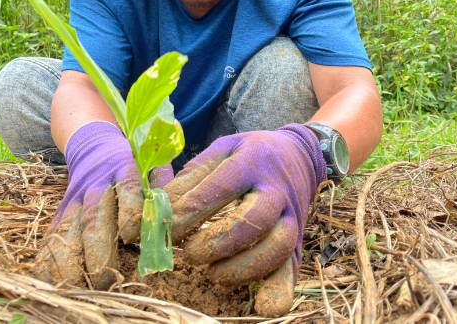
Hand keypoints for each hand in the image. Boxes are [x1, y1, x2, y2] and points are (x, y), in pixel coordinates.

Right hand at [33, 121, 172, 288]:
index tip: (132, 237)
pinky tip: (49, 283)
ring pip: (69, 228)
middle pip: (95, 216)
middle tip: (103, 280)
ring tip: (74, 289)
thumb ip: (162, 189)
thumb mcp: (152, 167)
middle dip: (97, 250)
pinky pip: (53, 234)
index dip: (130, 213)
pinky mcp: (62, 210)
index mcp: (126, 169)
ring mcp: (77, 198)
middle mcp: (98, 184)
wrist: (95, 145)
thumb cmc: (134, 164)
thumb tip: (172, 220)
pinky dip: (49, 259)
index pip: (129, 189)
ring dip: (69, 260)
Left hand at [165, 124, 326, 316]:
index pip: (220, 188)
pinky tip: (264, 308)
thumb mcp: (222, 149)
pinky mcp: (298, 240)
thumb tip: (158, 205)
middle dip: (217, 242)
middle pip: (253, 220)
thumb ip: (191, 176)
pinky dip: (280, 290)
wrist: (297, 154)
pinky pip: (292, 267)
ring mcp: (291, 216)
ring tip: (213, 274)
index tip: (166, 229)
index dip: (190, 212)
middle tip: (189, 254)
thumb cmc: (249, 154)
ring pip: (276, 246)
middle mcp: (275, 191)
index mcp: (251, 163)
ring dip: (242, 267)